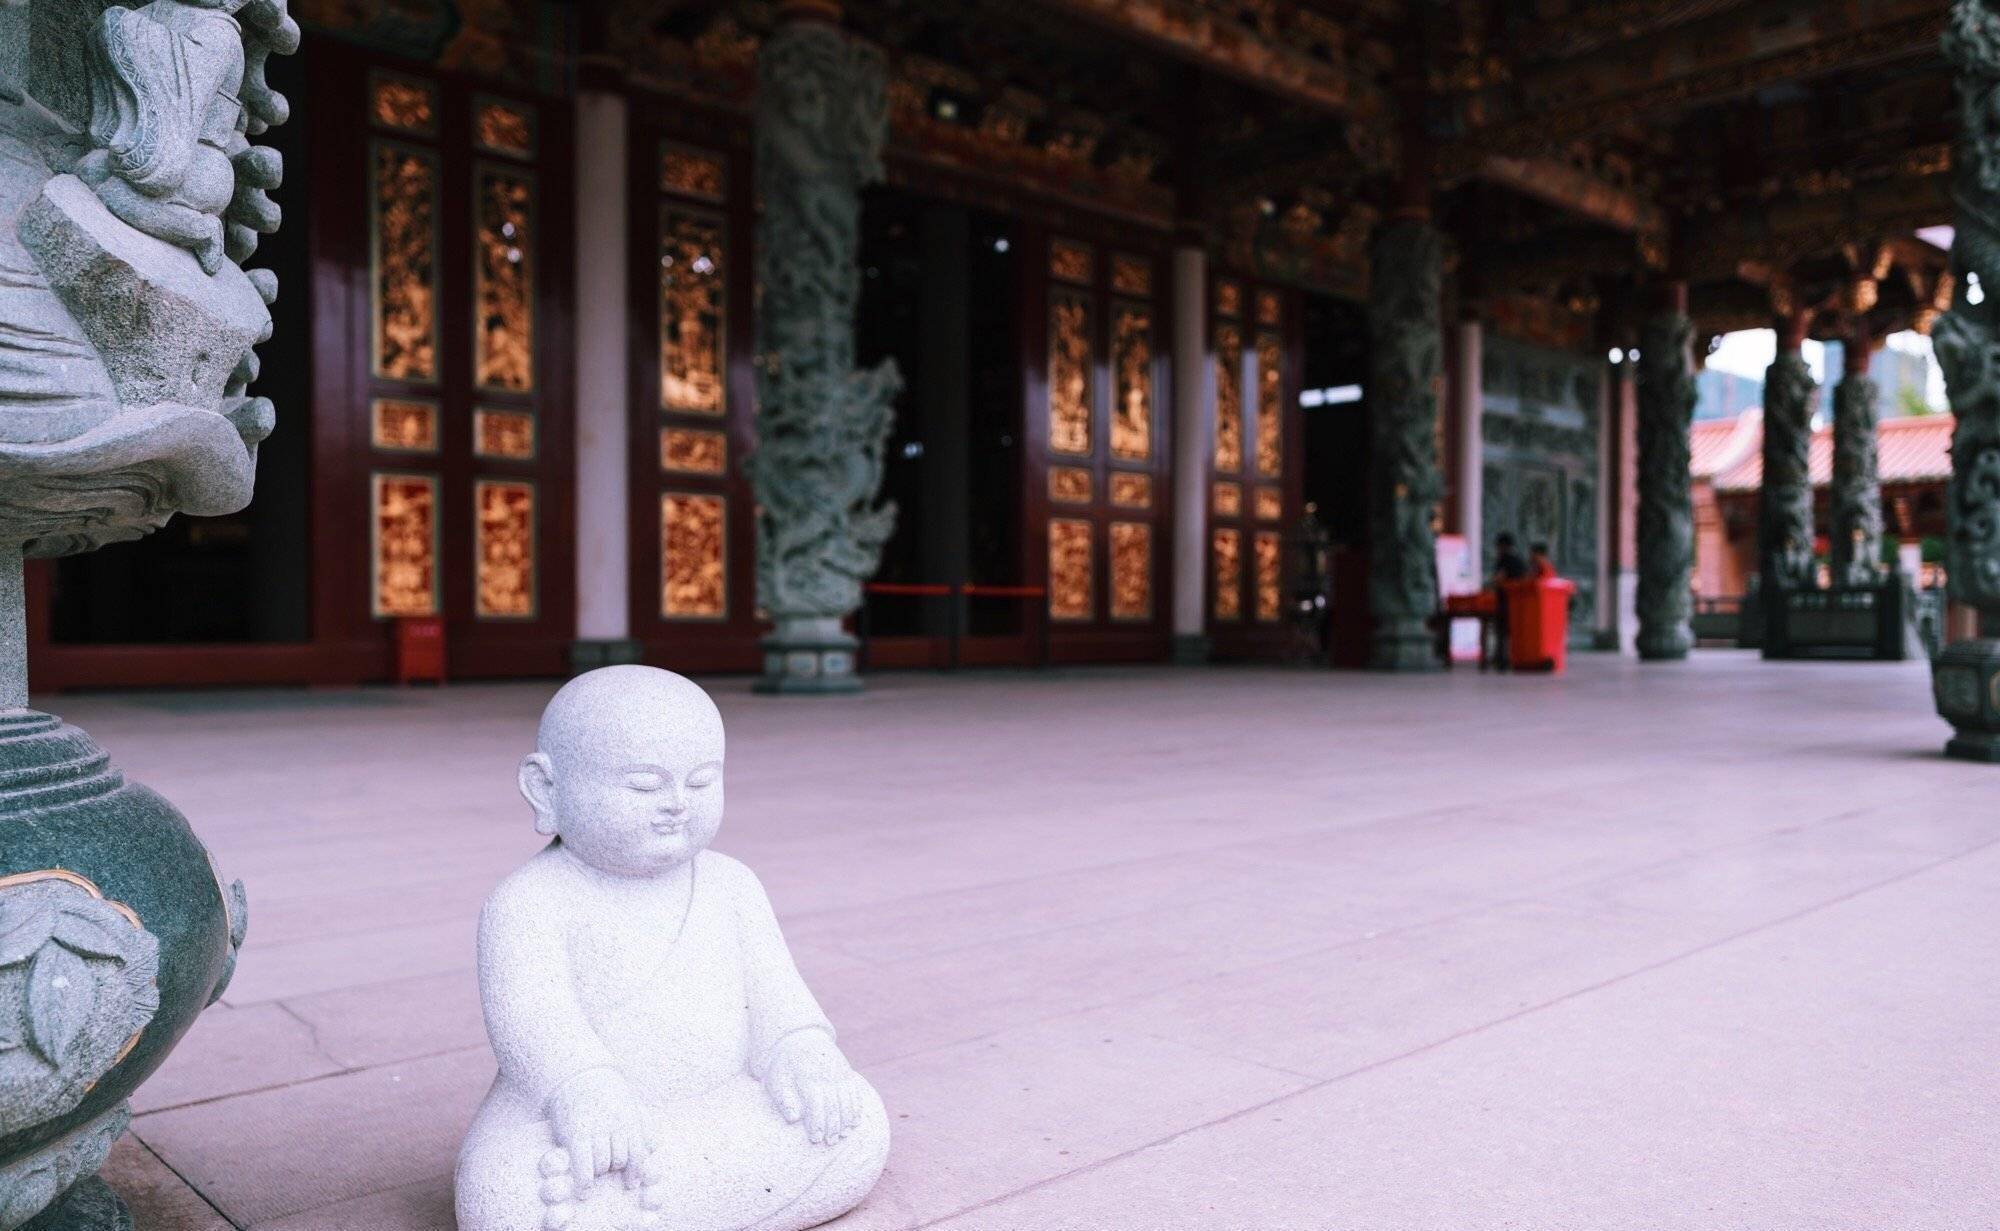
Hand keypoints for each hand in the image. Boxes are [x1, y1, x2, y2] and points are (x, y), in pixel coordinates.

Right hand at [546, 1067, 654, 1190]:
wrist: (579, 1075)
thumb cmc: (606, 1093)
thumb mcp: (630, 1104)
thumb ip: (644, 1124)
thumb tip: (655, 1148)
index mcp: (630, 1118)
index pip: (639, 1152)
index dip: (636, 1171)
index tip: (631, 1183)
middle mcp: (615, 1125)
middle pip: (620, 1160)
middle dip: (615, 1169)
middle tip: (607, 1170)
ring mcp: (595, 1129)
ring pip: (603, 1164)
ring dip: (599, 1173)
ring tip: (594, 1172)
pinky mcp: (575, 1134)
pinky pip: (583, 1164)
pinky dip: (584, 1181)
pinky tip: (584, 1189)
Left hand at [764, 1030, 865, 1145]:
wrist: (800, 1037)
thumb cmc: (785, 1064)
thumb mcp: (777, 1079)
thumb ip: (784, 1099)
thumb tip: (793, 1119)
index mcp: (808, 1078)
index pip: (816, 1105)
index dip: (817, 1124)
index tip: (815, 1138)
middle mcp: (827, 1075)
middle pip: (834, 1105)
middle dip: (833, 1126)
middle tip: (829, 1142)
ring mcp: (839, 1073)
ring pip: (847, 1100)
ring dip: (846, 1120)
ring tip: (842, 1135)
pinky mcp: (846, 1072)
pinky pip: (855, 1092)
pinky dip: (856, 1108)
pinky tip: (854, 1123)